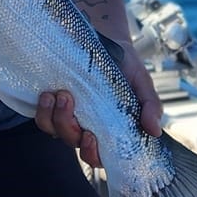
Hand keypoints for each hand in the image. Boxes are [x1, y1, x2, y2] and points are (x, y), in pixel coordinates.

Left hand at [35, 46, 163, 167]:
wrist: (109, 40)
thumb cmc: (127, 68)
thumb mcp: (142, 84)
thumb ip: (150, 106)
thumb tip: (154, 130)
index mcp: (108, 130)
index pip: (97, 156)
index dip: (92, 153)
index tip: (91, 135)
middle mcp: (85, 127)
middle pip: (71, 141)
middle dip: (67, 126)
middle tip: (68, 100)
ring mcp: (67, 115)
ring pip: (53, 130)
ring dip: (52, 117)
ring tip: (58, 95)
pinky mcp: (52, 102)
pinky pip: (42, 116)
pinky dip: (42, 109)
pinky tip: (46, 94)